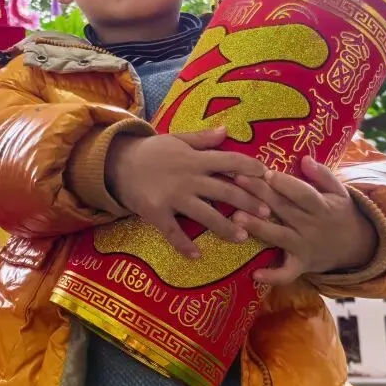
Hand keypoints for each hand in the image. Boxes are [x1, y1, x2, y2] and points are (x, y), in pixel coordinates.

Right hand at [105, 126, 270, 257]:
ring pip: (205, 214)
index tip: (268, 176)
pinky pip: (173, 232)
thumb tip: (227, 130)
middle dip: (247, 202)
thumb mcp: (176, 139)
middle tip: (266, 213)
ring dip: (225, 227)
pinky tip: (197, 255)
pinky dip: (184, 245)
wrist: (117, 163)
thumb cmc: (151, 151)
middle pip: (224, 191)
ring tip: (242, 237)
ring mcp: (172, 197)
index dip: (250, 167)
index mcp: (194, 159)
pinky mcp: (157, 213)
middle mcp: (187, 178)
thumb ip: (202, 138)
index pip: (229, 160)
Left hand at [231, 156, 378, 284]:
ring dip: (258, 227)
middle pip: (284, 209)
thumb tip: (304, 158)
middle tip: (236, 181)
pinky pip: (287, 273)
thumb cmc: (338, 212)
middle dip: (260, 195)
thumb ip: (323, 175)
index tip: (265, 172)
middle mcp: (313, 226)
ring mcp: (305, 246)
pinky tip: (255, 274)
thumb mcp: (339, 192)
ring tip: (235, 217)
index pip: (303, 193)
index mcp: (322, 206)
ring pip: (279, 236)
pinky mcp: (301, 265)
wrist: (356, 247)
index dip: (285, 183)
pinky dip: (273, 276)